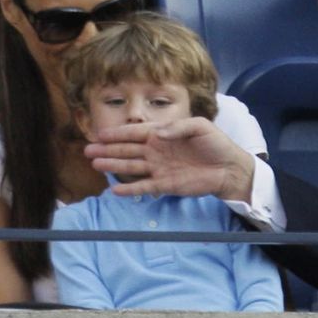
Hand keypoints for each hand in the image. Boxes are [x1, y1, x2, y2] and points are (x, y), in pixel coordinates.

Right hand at [84, 118, 255, 202]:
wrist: (230, 169)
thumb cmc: (216, 144)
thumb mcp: (200, 126)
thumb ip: (178, 127)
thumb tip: (158, 134)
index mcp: (163, 134)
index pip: (135, 133)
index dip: (118, 134)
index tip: (100, 134)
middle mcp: (157, 150)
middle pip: (127, 150)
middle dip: (108, 150)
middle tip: (88, 151)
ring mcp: (159, 168)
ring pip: (132, 167)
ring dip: (114, 166)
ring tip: (96, 164)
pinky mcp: (165, 185)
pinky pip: (144, 187)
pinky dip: (130, 189)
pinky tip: (115, 190)